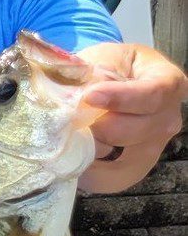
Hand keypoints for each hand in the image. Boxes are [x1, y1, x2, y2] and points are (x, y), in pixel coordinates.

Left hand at [78, 42, 187, 190]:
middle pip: (134, 130)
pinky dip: (92, 174)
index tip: (89, 96)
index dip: (120, 98)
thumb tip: (74, 100)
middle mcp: (168, 116)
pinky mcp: (138, 162)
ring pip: (125, 159)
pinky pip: (117, 178)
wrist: (113, 75)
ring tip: (67, 139)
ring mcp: (156, 143)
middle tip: (66, 119)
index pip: (151, 94)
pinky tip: (72, 163)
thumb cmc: (109, 63)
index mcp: (167, 81)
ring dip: (91, 150)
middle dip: (96, 126)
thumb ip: (92, 75)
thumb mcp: (101, 57)